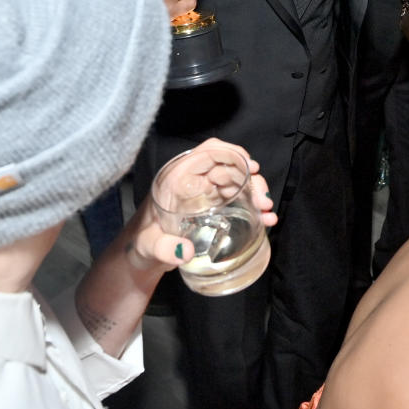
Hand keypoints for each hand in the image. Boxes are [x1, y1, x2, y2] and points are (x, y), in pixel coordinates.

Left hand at [128, 138, 276, 271]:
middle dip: (251, 180)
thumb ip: (164, 248)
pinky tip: (265, 219)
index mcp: (177, 178)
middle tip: (263, 201)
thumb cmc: (141, 244)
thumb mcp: (148, 245)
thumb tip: (185, 252)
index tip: (251, 167)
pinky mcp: (214, 207)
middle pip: (229, 167)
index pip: (208, 152)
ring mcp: (206, 193)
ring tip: (267, 211)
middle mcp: (195, 180)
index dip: (232, 153)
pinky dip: (253, 207)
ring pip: (238, 182)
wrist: (142, 256)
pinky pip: (238, 199)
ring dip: (255, 193)